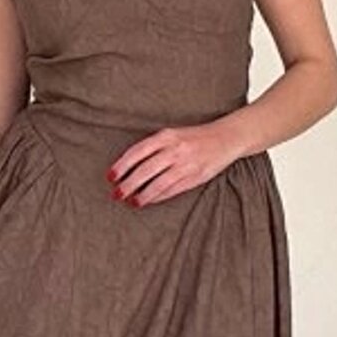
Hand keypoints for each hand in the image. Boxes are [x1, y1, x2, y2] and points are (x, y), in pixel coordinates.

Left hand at [106, 120, 236, 207]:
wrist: (226, 137)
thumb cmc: (194, 137)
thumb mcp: (173, 135)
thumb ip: (154, 147)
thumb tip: (129, 167)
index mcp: (167, 136)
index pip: (138, 151)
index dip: (122, 165)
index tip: (111, 176)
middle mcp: (175, 149)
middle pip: (146, 169)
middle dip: (129, 184)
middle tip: (117, 194)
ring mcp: (186, 164)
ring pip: (159, 183)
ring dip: (143, 195)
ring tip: (132, 202)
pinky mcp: (196, 177)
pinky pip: (173, 190)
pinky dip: (159, 196)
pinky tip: (149, 200)